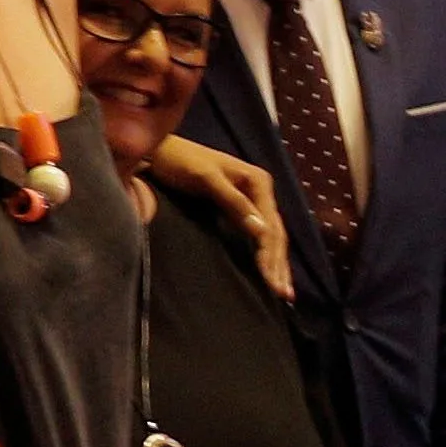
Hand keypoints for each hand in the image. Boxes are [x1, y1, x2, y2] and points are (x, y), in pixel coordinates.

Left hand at [148, 134, 292, 302]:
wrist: (161, 151)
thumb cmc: (180, 161)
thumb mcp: (207, 179)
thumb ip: (234, 203)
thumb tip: (263, 232)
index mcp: (258, 181)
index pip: (271, 226)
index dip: (272, 255)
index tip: (272, 282)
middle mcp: (261, 190)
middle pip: (276, 233)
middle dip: (279, 265)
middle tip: (284, 295)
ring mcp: (252, 199)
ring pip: (271, 236)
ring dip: (277, 264)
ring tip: (283, 292)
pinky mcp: (240, 207)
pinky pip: (258, 234)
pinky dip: (265, 254)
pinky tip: (269, 270)